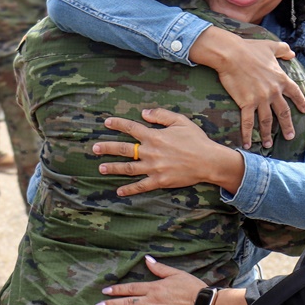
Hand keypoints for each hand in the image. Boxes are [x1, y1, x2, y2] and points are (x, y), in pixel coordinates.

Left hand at [93, 108, 244, 195]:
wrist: (209, 161)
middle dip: (107, 148)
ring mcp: (153, 168)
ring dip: (112, 168)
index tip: (106, 122)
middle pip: (123, 149)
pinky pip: (140, 186)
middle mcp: (150, 152)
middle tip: (94, 148)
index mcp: (154, 136)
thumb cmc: (196, 140)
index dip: (118, 124)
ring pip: (127, 168)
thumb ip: (161, 115)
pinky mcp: (159, 181)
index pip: (131, 128)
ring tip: (100, 168)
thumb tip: (143, 113)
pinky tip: (118, 191)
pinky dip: (129, 189)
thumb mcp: (180, 121)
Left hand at [95, 255, 204, 304]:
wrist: (205, 304)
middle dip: (111, 304)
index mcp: (154, 288)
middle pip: (127, 302)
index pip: (131, 288)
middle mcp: (151, 301)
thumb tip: (146, 259)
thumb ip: (159, 268)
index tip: (105, 291)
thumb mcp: (176, 273)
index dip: (117, 289)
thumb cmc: (193, 287)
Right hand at [190, 28, 304, 148]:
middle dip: (287, 126)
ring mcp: (260, 99)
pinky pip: (247, 122)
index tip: (304, 111)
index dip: (300, 102)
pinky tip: (246, 143)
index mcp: (281, 79)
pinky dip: (247, 134)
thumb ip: (283, 50)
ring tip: (269, 145)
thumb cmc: (249, 49)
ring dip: (267, 134)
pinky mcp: (246, 103)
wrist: (231, 54)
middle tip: (290, 136)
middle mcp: (273, 92)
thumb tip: (292, 53)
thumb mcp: (271, 46)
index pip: (295, 93)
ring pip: (266, 120)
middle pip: (283, 112)